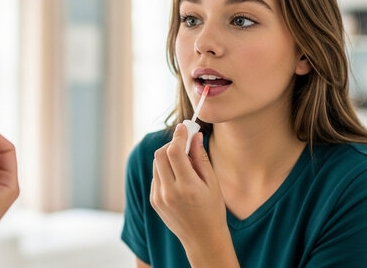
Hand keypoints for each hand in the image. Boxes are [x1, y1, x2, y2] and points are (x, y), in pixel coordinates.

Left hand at [149, 124, 237, 266]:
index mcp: (187, 187)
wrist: (203, 239)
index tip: (183, 127)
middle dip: (171, 144)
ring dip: (167, 157)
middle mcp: (169, 192)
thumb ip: (201, 158)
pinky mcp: (154, 200)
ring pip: (156, 164)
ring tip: (184, 163)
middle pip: (160, 155)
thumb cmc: (212, 210)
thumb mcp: (212, 183)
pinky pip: (155, 176)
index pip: (174, 152)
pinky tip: (178, 178)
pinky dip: (164, 170)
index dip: (178, 136)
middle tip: (184, 143)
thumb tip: (195, 135)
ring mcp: (158, 197)